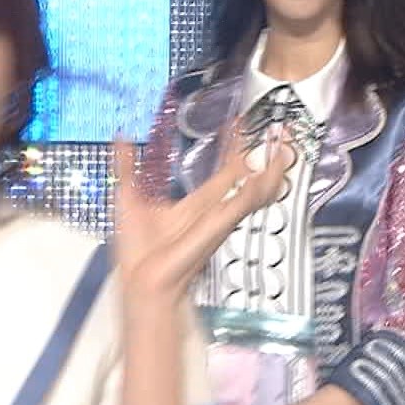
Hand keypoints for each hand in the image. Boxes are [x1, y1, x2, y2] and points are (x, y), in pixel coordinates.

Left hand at [110, 124, 291, 302]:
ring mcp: (219, 218)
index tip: (239, 123)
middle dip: (262, 153)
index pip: (223, 171)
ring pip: (254, 189)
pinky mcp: (219, 225)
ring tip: (283, 147)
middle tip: (278, 130)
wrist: (140, 281)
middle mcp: (213, 210)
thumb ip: (126, 165)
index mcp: (196, 205)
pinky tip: (270, 172)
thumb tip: (121, 138)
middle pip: (245, 176)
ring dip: (271, 168)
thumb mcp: (128, 196)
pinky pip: (245, 203)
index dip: (232, 146)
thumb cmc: (137, 253)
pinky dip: (260, 187)